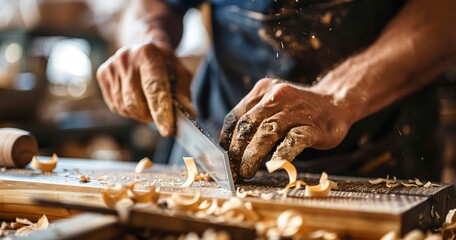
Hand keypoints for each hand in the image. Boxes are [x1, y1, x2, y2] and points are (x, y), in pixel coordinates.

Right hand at [96, 41, 193, 136]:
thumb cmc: (165, 63)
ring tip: (150, 104)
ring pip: (126, 107)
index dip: (161, 111)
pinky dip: (130, 111)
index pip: (154, 88)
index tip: (168, 131)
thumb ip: (184, 93)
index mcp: (148, 53)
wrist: (142, 45)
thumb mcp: (180, 73)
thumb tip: (188, 115)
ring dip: (141, 115)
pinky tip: (137, 100)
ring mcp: (111, 67)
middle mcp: (126, 58)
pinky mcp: (102, 75)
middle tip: (163, 116)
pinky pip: (116, 106)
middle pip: (136, 102)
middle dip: (151, 116)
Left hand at [220, 78, 352, 179]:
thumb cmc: (299, 109)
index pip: (236, 117)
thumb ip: (251, 118)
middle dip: (236, 151)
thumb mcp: (273, 104)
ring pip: (267, 132)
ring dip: (252, 154)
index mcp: (263, 91)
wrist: (337, 101)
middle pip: (248, 125)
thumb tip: (225, 143)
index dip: (226, 140)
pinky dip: (281, 154)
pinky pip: (294, 141)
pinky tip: (273, 166)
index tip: (222, 159)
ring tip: (246, 172)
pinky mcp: (314, 126)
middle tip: (232, 170)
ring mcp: (296, 110)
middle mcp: (277, 96)